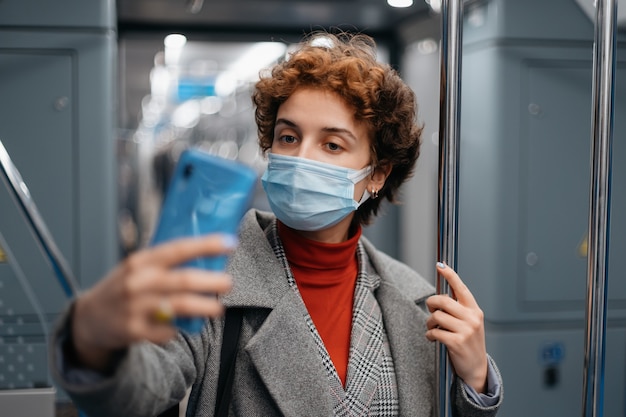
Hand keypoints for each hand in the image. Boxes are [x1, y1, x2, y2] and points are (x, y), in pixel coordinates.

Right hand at [71, 234, 234, 370]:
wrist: (87, 319)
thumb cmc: (121, 288)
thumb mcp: (136, 267)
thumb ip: (164, 262)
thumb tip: (206, 255)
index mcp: (141, 261)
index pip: (178, 249)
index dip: (206, 245)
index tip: (229, 243)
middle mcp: (138, 281)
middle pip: (183, 280)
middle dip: (211, 281)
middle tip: (228, 283)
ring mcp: (135, 306)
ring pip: (179, 306)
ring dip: (204, 307)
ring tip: (218, 309)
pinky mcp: (134, 330)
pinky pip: (167, 331)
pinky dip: (178, 329)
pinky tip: (182, 326)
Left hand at [425, 262, 487, 392]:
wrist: (477, 368)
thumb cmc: (469, 343)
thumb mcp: (470, 323)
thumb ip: (458, 310)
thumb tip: (439, 297)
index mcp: (475, 310)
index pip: (461, 288)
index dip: (450, 275)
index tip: (440, 265)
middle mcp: (472, 318)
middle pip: (443, 300)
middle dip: (431, 304)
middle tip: (430, 310)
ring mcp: (466, 330)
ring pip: (437, 316)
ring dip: (430, 322)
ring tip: (432, 327)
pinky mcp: (457, 342)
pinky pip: (435, 332)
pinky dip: (430, 334)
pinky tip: (433, 338)